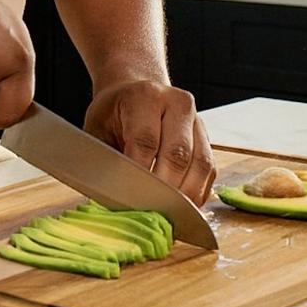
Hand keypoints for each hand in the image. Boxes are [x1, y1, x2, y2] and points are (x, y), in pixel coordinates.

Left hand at [84, 79, 216, 204]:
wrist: (135, 92)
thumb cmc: (113, 113)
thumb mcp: (97, 128)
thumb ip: (105, 157)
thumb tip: (111, 192)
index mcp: (145, 97)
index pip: (146, 141)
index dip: (140, 174)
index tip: (132, 198)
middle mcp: (177, 104)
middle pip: (178, 155)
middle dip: (164, 189)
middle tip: (150, 213)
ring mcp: (197, 120)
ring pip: (200, 164)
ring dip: (185, 195)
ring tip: (167, 214)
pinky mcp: (207, 138)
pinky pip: (209, 170)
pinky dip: (197, 192)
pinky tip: (181, 206)